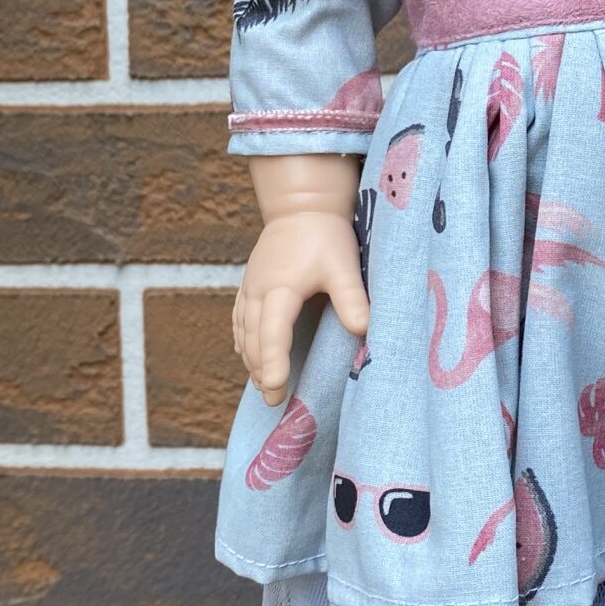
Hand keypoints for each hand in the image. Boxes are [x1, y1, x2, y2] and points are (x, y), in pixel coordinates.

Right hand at [233, 210, 368, 405]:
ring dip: (253, 361)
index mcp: (280, 288)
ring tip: (265, 386)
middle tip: (275, 400)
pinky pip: (240, 320)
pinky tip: (250, 357)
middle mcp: (258, 291)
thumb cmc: (325, 235)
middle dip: (262, 371)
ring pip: (244, 332)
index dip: (273, 361)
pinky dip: (245, 342)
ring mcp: (250, 288)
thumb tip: (364, 330)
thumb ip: (351, 298)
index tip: (275, 387)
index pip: (273, 332)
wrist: (301, 205)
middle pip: (254, 339)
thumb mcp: (343, 265)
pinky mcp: (249, 285)